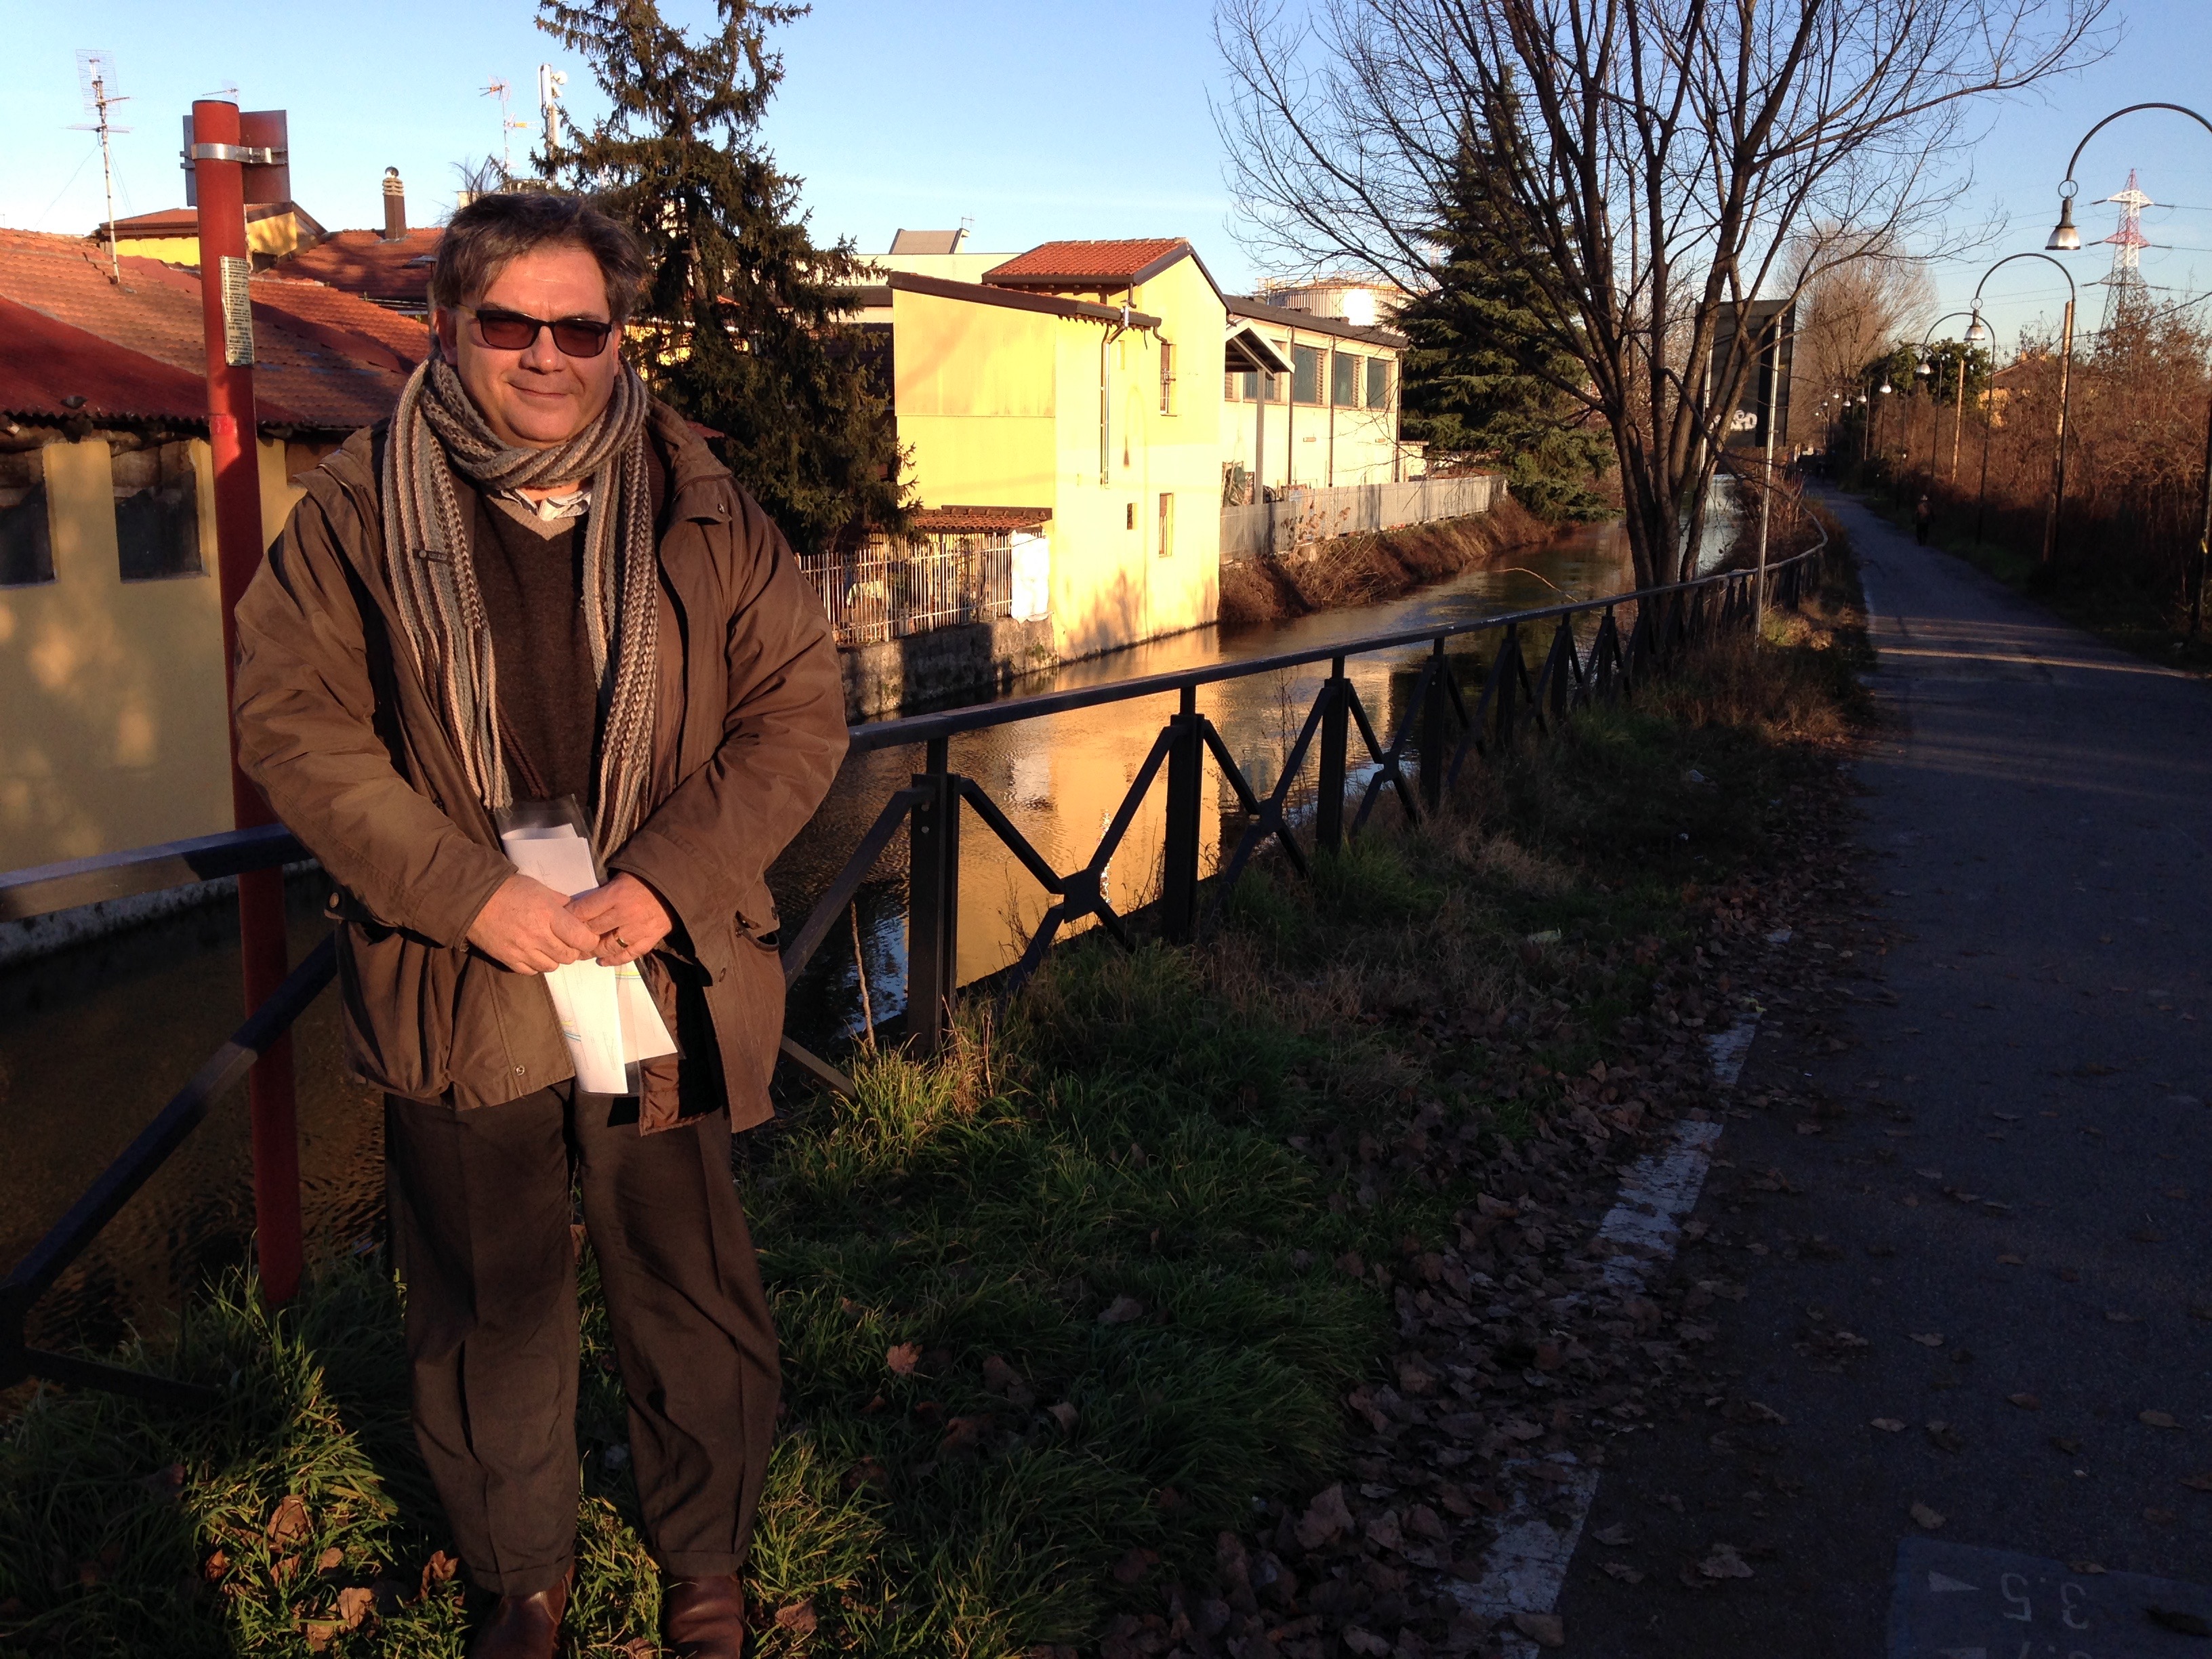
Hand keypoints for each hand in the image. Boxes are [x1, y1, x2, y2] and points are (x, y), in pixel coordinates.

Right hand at [467, 874, 603, 973]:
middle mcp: (538, 936)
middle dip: (572, 950)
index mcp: (549, 915)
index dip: (588, 940)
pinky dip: (536, 965)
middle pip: (569, 956)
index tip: (586, 937)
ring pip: (552, 966)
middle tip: (567, 941)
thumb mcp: (541, 890)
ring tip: (549, 947)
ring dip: (554, 958)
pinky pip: (532, 972)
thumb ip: (562, 903)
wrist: (475, 900)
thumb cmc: (510, 891)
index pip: (581, 938)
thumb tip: (578, 914)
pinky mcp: (509, 960)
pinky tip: (534, 953)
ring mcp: (523, 950)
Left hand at [567, 873, 673, 966]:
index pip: (584, 911)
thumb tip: (579, 907)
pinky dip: (614, 960)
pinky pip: (629, 954)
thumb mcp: (620, 878)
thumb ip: (602, 893)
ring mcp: (638, 929)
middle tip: (565, 942)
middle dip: (577, 937)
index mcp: (616, 895)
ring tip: (581, 954)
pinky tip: (603, 961)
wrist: (676, 884)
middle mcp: (625, 914)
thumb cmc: (645, 878)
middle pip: (593, 930)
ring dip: (592, 952)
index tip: (560, 923)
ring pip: (607, 946)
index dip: (569, 918)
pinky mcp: (650, 938)